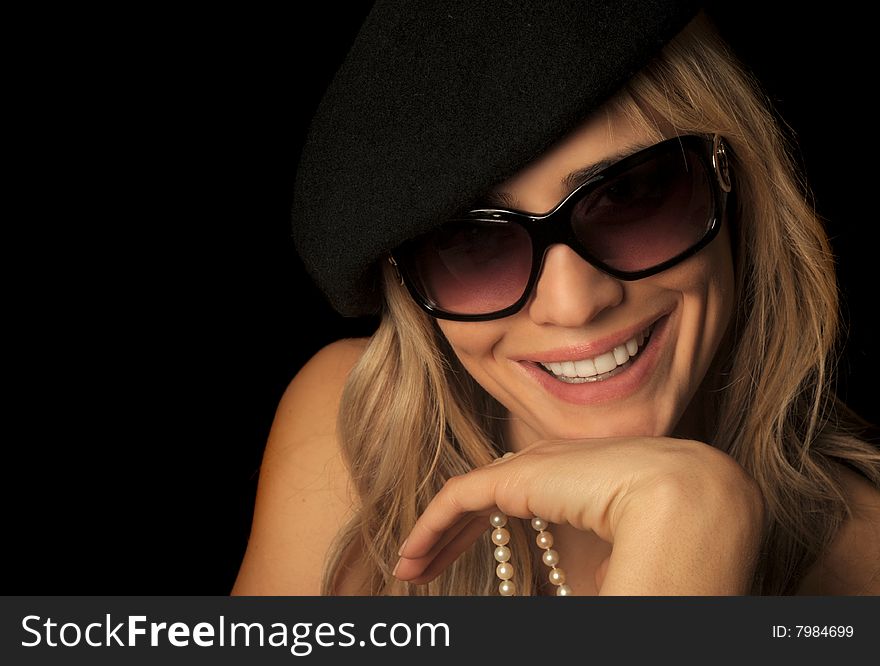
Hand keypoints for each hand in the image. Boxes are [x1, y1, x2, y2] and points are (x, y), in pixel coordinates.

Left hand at [394, 437, 764, 593]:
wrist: (693, 508)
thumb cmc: (681, 543)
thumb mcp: (624, 559)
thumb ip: (591, 565)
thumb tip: (577, 586)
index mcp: (590, 481)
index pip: (528, 499)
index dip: (491, 532)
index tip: (477, 567)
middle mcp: (561, 466)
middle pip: (493, 496)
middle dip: (456, 534)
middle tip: (424, 566)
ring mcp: (539, 465)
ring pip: (471, 498)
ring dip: (438, 533)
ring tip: (409, 567)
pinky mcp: (518, 476)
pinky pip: (460, 498)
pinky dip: (431, 525)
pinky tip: (411, 557)